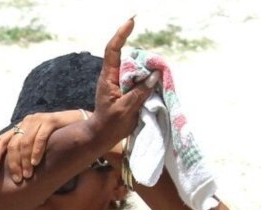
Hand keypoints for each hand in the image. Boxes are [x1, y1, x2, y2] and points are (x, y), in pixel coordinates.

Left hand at [0, 110, 82, 180]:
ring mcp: (39, 119)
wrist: (85, 126)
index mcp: (22, 127)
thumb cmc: (61, 140)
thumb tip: (16, 174)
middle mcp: (28, 121)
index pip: (3, 139)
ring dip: (24, 161)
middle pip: (13, 144)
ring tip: (27, 175)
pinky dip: (36, 152)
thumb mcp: (41, 146)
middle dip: (13, 163)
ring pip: (25, 142)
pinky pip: (40, 137)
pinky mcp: (52, 120)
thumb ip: (28, 153)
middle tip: (18, 178)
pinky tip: (35, 163)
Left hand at [91, 18, 159, 145]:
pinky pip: (142, 78)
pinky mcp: (129, 89)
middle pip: (130, 57)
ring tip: (157, 78)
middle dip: (144, 58)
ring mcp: (122, 83)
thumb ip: (139, 92)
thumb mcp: (124, 109)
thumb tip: (155, 74)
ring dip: (149, 70)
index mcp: (108, 78)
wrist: (103, 136)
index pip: (113, 51)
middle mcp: (115, 76)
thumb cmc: (109, 124)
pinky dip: (150, 78)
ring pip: (138, 68)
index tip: (131, 22)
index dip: (121, 35)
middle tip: (156, 67)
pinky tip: (158, 83)